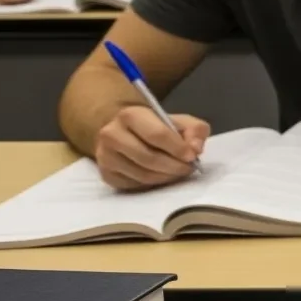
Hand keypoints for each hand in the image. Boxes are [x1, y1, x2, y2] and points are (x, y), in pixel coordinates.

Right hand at [94, 107, 209, 191]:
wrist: (127, 132)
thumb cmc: (157, 126)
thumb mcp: (180, 121)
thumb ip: (195, 130)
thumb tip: (195, 148)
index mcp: (130, 115)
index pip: (157, 134)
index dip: (178, 148)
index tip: (192, 156)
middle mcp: (111, 134)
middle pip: (148, 158)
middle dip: (174, 166)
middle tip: (188, 168)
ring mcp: (105, 156)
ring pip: (142, 174)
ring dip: (166, 177)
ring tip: (178, 172)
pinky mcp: (106, 174)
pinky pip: (134, 185)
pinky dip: (153, 184)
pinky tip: (161, 176)